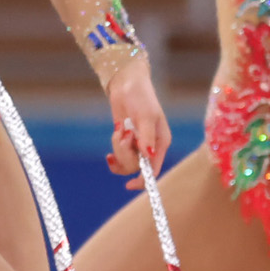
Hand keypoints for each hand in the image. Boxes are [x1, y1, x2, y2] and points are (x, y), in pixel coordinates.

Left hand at [105, 57, 170, 177]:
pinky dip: (113, 155)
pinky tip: (109, 154)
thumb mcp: (145, 116)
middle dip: (125, 154)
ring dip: (118, 149)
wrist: (127, 86)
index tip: (129, 185)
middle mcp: (151, 148)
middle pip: (136, 166)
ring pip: (125, 163)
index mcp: (161, 143)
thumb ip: (147, 137)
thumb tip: (148, 155)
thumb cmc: (141, 98)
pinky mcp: (126, 143)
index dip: (143, 180)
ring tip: (119, 131)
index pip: (153, 169)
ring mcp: (137, 146)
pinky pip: (119, 158)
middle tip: (123, 134)